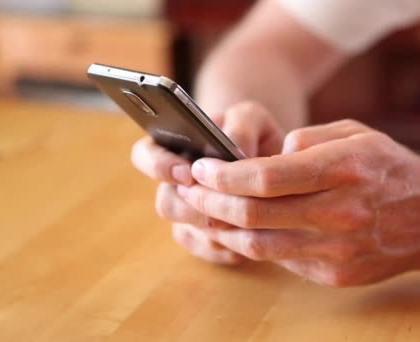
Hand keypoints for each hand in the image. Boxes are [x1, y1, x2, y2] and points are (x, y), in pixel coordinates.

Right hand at [131, 101, 284, 263]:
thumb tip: (234, 149)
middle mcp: (174, 185)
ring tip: (243, 218)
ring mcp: (188, 214)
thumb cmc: (256, 135)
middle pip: (166, 203)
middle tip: (223, 204)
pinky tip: (252, 234)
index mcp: (172, 147)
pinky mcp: (205, 240)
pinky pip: (209, 250)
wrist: (274, 169)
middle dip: (193, 207)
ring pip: (187, 230)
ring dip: (214, 227)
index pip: (144, 155)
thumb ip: (241, 126)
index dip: (159, 166)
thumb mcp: (252, 118)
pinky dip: (229, 246)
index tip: (188, 173)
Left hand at [175, 119, 419, 285]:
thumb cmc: (391, 168)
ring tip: (203, 211)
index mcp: (343, 169)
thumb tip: (268, 155)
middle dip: (210, 201)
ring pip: (259, 244)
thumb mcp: (356, 134)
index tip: (201, 168)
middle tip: (189, 189)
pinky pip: (280, 259)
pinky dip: (251, 244)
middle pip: (253, 214)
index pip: (265, 177)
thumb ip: (309, 138)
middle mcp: (340, 212)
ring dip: (222, 228)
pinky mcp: (335, 274)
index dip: (223, 175)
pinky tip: (237, 230)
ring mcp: (337, 249)